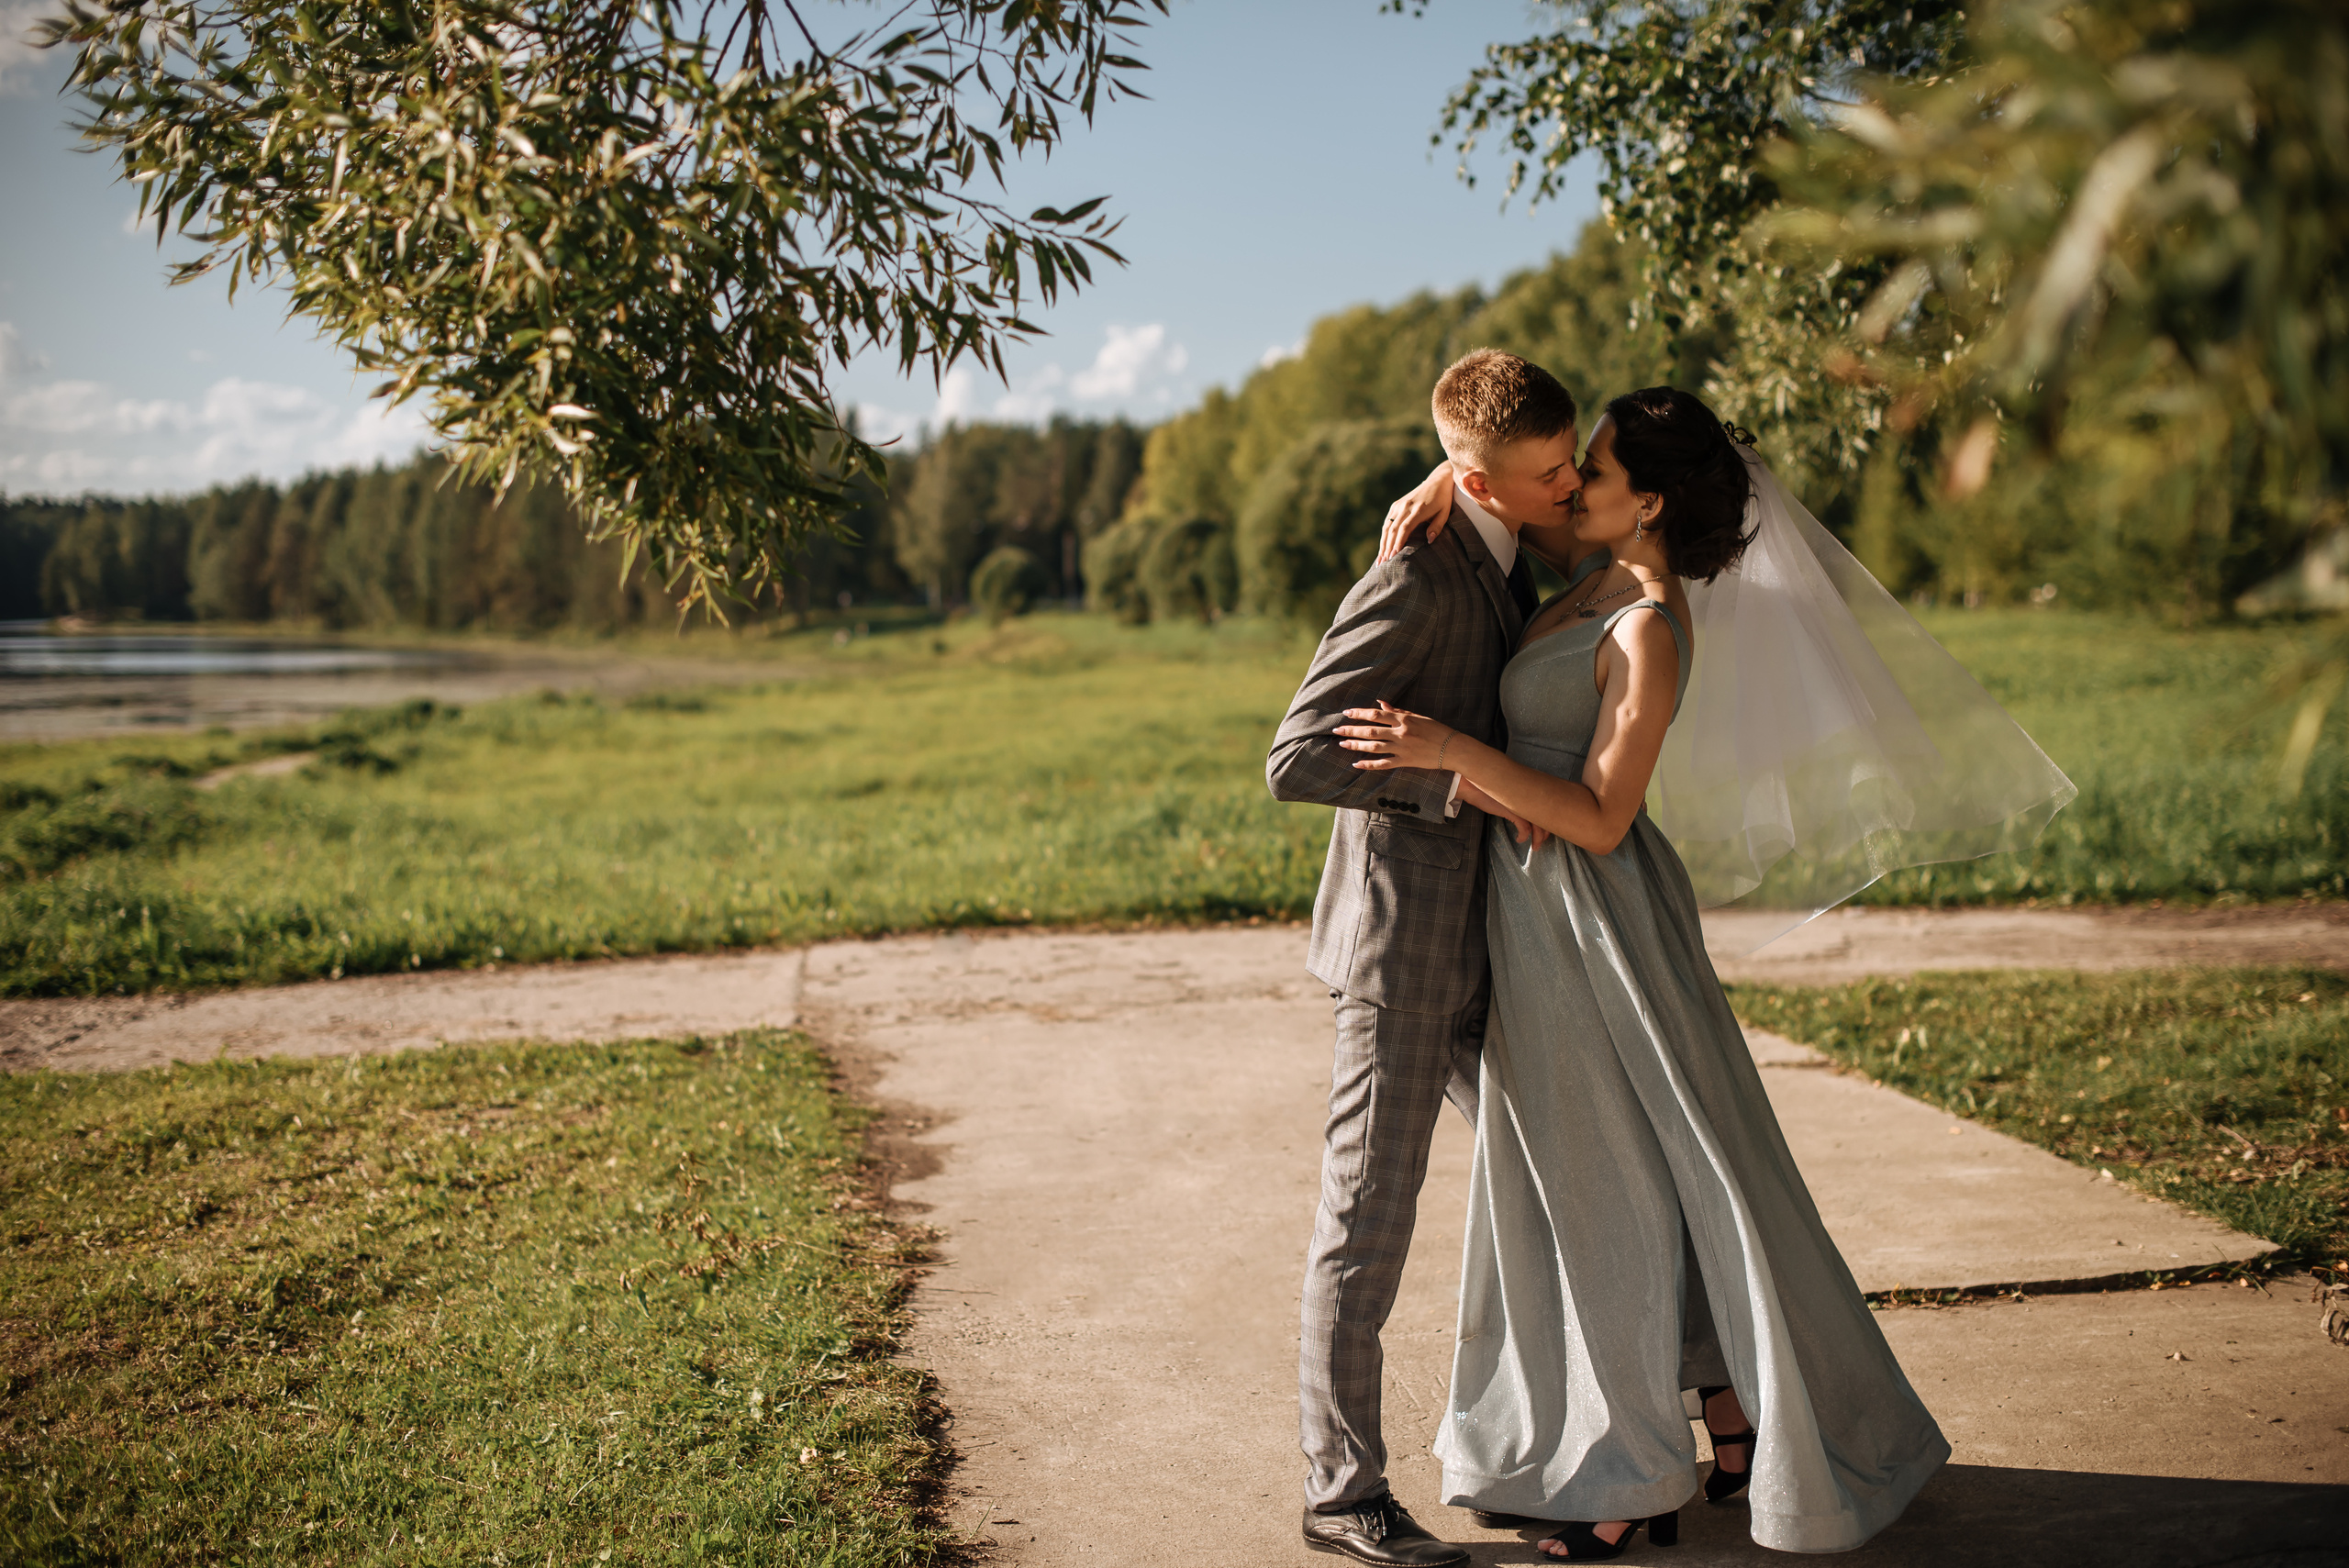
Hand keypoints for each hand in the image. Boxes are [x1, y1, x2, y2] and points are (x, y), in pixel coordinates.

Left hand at [1336, 701, 1455, 769]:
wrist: (1453, 748)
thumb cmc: (1436, 729)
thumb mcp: (1418, 716)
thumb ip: (1398, 711)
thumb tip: (1380, 704)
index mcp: (1403, 719)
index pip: (1376, 715)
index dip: (1359, 713)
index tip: (1346, 713)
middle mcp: (1400, 733)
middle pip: (1371, 730)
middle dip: (1352, 730)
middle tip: (1337, 730)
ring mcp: (1402, 749)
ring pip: (1374, 747)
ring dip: (1356, 745)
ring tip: (1342, 744)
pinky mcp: (1405, 761)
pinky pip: (1384, 764)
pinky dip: (1369, 764)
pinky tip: (1357, 764)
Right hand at [1377, 461, 1457, 560]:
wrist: (1438, 481)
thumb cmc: (1443, 500)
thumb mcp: (1445, 513)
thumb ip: (1437, 527)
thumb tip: (1429, 541)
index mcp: (1419, 509)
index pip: (1405, 528)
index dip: (1398, 542)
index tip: (1394, 555)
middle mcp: (1406, 506)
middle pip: (1393, 529)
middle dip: (1387, 547)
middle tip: (1383, 563)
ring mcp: (1399, 505)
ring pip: (1387, 526)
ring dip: (1383, 543)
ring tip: (1380, 559)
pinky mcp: (1396, 504)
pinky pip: (1387, 522)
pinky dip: (1384, 535)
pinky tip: (1383, 547)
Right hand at [1458, 777, 1548, 847]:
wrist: (1472, 785)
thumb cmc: (1487, 790)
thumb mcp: (1506, 796)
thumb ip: (1518, 801)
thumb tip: (1523, 812)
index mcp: (1527, 791)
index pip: (1546, 807)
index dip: (1548, 821)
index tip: (1546, 831)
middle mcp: (1527, 796)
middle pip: (1545, 816)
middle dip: (1545, 833)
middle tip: (1542, 842)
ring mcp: (1521, 803)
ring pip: (1537, 824)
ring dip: (1537, 837)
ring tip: (1535, 846)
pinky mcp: (1512, 810)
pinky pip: (1524, 827)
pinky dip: (1523, 835)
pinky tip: (1520, 839)